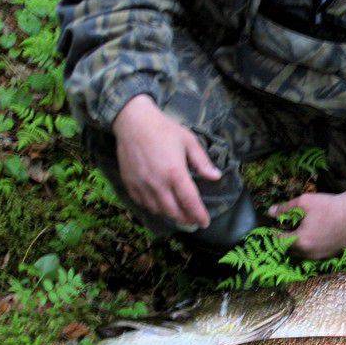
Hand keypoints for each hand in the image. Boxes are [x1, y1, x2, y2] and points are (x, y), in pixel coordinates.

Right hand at [111, 95, 221, 228]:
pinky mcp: (130, 183)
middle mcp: (158, 183)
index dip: (199, 215)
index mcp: (175, 173)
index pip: (190, 202)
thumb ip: (202, 162)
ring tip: (178, 214)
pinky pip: (142, 203)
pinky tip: (159, 205)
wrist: (132, 122)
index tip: (204, 222)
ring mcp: (142, 185)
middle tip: (192, 221)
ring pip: (157, 210)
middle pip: (174, 211)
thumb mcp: (189, 141)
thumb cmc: (164, 128)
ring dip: (170, 215)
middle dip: (185, 219)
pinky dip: (153, 208)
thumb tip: (216, 177)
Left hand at [270, 191, 345, 259]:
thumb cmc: (330, 206)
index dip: (273, 233)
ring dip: (297, 244)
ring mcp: (321, 256)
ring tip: (299, 231)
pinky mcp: (331, 254)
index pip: (279, 241)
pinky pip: (314, 253)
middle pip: (289, 250)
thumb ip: (285, 208)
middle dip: (285, 239)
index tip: (272, 226)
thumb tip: (270, 212)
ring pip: (302, 253)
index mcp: (301, 241)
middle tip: (285, 228)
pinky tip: (313, 235)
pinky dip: (310, 246)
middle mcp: (309, 253)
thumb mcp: (305, 202)